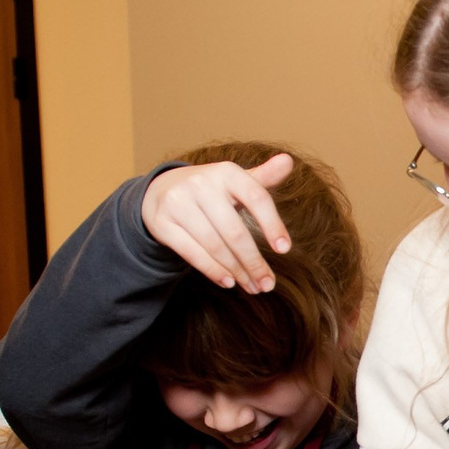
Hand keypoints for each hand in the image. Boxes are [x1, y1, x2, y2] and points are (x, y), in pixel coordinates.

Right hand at [141, 153, 294, 292]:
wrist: (160, 191)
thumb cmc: (210, 190)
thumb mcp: (234, 181)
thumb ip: (262, 178)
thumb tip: (288, 161)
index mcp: (226, 172)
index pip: (256, 198)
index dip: (272, 224)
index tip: (284, 249)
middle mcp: (201, 184)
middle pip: (235, 232)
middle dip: (254, 262)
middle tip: (268, 284)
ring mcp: (179, 203)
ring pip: (215, 245)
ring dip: (237, 271)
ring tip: (252, 286)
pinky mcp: (162, 223)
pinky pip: (192, 253)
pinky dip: (213, 270)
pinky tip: (229, 282)